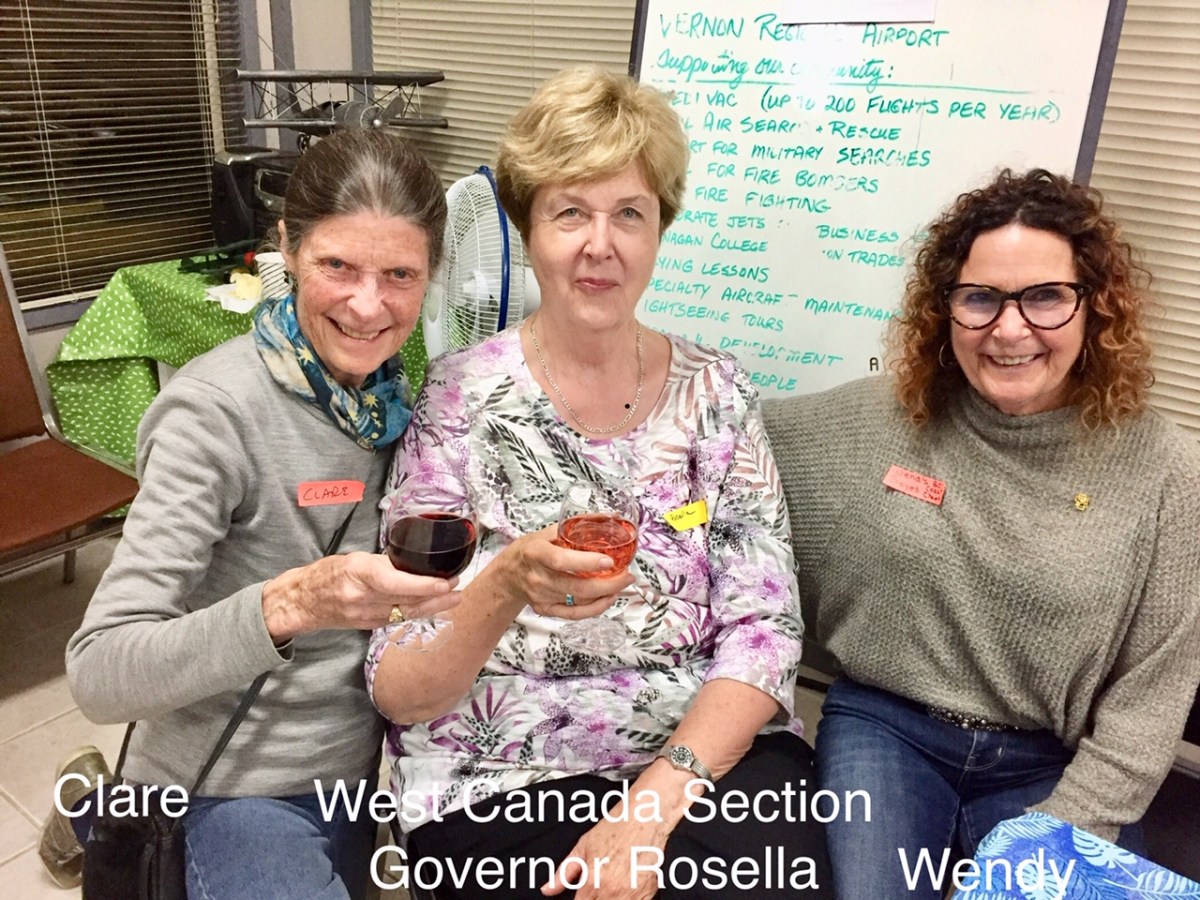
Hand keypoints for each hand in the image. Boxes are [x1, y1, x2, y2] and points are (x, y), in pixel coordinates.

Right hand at [261, 551, 458, 640]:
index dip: (422, 585)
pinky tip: (432, 607)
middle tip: (458, 588)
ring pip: (405, 612)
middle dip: (436, 596)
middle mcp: (361, 598)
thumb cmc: (326, 574)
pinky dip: (416, 612)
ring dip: (432, 606)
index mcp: (357, 574)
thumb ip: (383, 563)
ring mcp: (364, 616)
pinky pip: (397, 618)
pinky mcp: (367, 626)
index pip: (394, 582)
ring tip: (454, 599)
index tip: (444, 583)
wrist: (300, 602)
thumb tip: (414, 564)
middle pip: (406, 600)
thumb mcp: (354, 559)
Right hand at [475, 525, 634, 618]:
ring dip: (606, 596)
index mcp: (536, 553)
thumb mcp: (544, 533)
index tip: (609, 561)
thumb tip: (606, 518)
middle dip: (608, 584)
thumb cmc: (529, 551)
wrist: (507, 576)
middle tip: (627, 576)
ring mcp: (541, 597)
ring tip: (622, 585)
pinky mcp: (545, 610)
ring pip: (579, 603)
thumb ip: (572, 528)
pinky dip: (595, 609)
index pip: (561, 561)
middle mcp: (538, 578)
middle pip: (576, 588)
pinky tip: (607, 599)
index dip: (586, 563)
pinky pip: (574, 614)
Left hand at [541, 777, 686, 899]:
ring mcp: (631, 895)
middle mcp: (612, 892)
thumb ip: (564, 872)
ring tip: (609, 889)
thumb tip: (547, 890)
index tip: (582, 896)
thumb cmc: (615, 828)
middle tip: (596, 890)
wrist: (645, 818)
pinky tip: (624, 891)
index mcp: (593, 882)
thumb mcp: (583, 846)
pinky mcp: (648, 894)